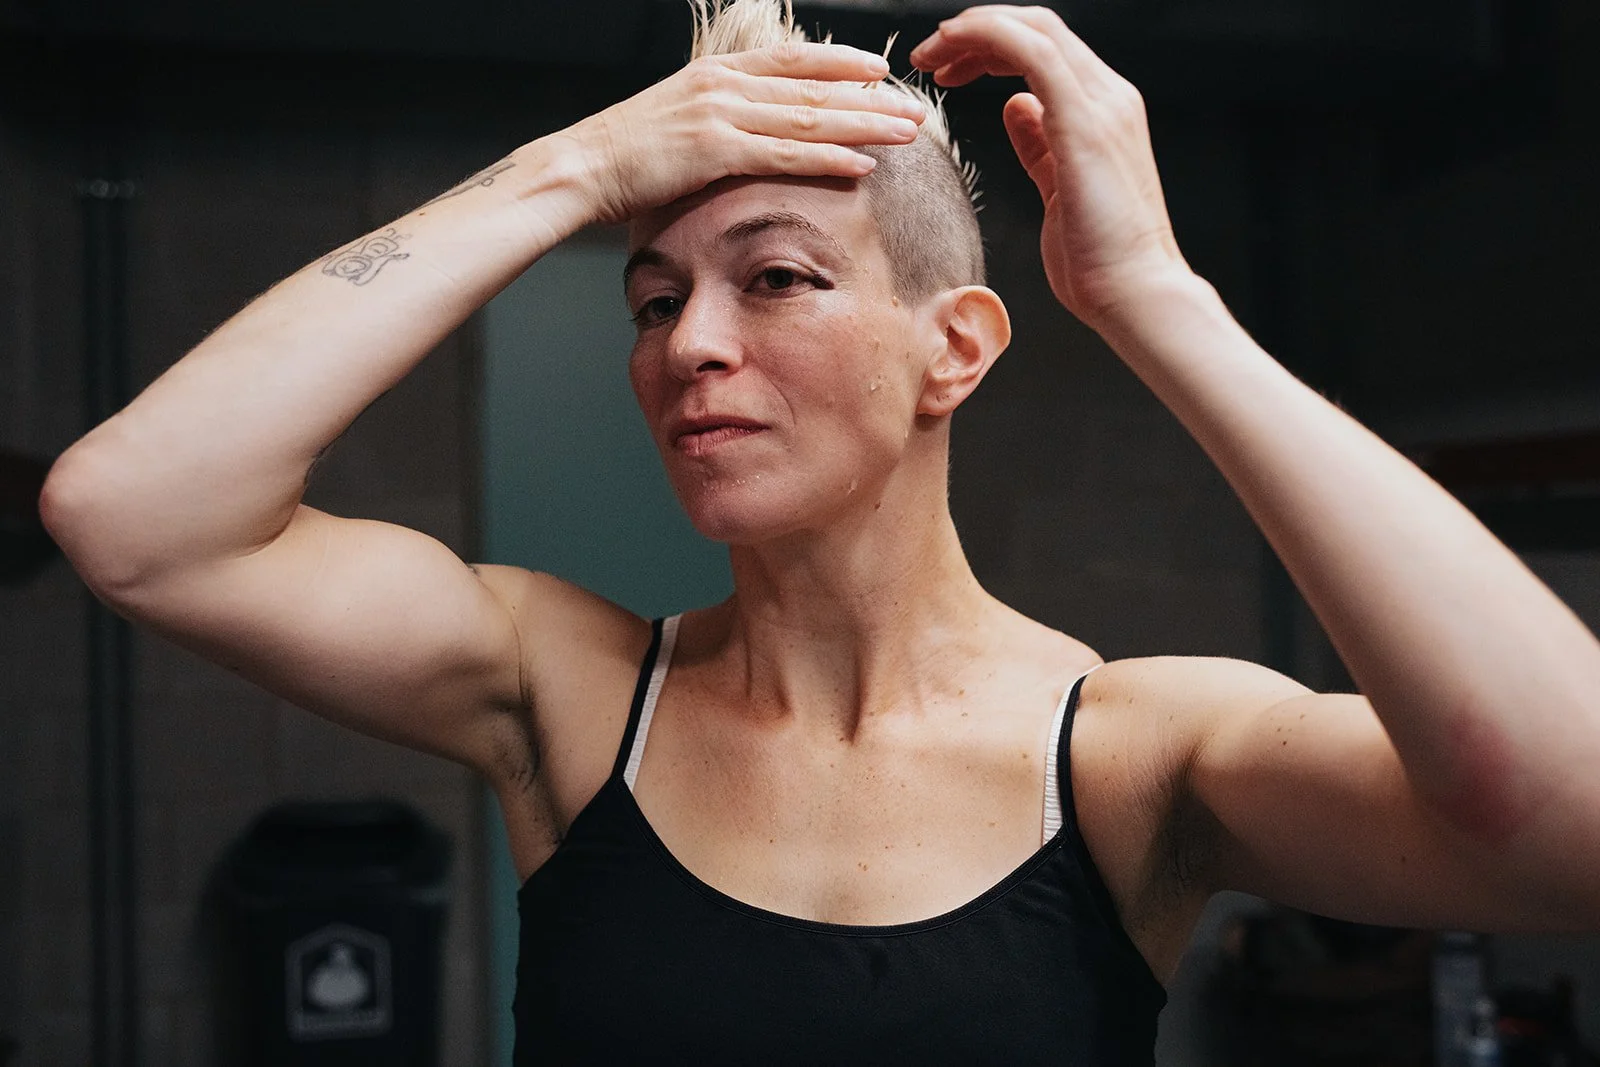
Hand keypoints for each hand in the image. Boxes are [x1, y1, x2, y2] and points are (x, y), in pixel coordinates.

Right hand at [563, 43, 924, 224]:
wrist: (581, 167)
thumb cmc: (625, 154)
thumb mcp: (676, 120)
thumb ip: (716, 118)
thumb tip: (747, 133)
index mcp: (716, 73)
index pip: (793, 60)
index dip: (841, 63)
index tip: (879, 71)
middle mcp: (724, 85)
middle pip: (813, 89)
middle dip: (869, 99)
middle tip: (913, 109)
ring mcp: (721, 115)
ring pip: (808, 119)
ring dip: (863, 126)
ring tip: (905, 134)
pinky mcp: (715, 151)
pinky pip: (785, 156)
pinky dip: (828, 159)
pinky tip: (863, 165)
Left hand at [910, 6, 1187, 325]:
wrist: (1136, 295)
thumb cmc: (1099, 261)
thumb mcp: (1057, 188)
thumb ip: (1039, 143)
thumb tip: (1017, 107)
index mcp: (1105, 110)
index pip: (1046, 47)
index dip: (992, 44)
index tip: (948, 69)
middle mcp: (1110, 97)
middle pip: (1038, 27)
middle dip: (976, 31)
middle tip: (930, 58)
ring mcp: (1102, 105)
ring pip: (1034, 29)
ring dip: (973, 31)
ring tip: (930, 57)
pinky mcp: (1084, 123)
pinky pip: (1031, 54)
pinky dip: (987, 39)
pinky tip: (951, 56)